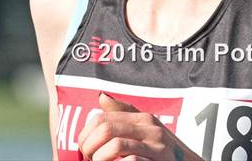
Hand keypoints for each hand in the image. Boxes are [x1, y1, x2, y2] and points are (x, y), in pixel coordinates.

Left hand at [78, 93, 203, 160]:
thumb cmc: (166, 153)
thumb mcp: (148, 130)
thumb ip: (125, 114)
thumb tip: (102, 97)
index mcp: (143, 118)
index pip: (102, 117)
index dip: (85, 134)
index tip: (84, 148)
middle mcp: (149, 129)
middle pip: (105, 129)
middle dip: (89, 147)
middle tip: (89, 159)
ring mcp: (155, 148)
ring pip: (115, 146)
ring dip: (99, 159)